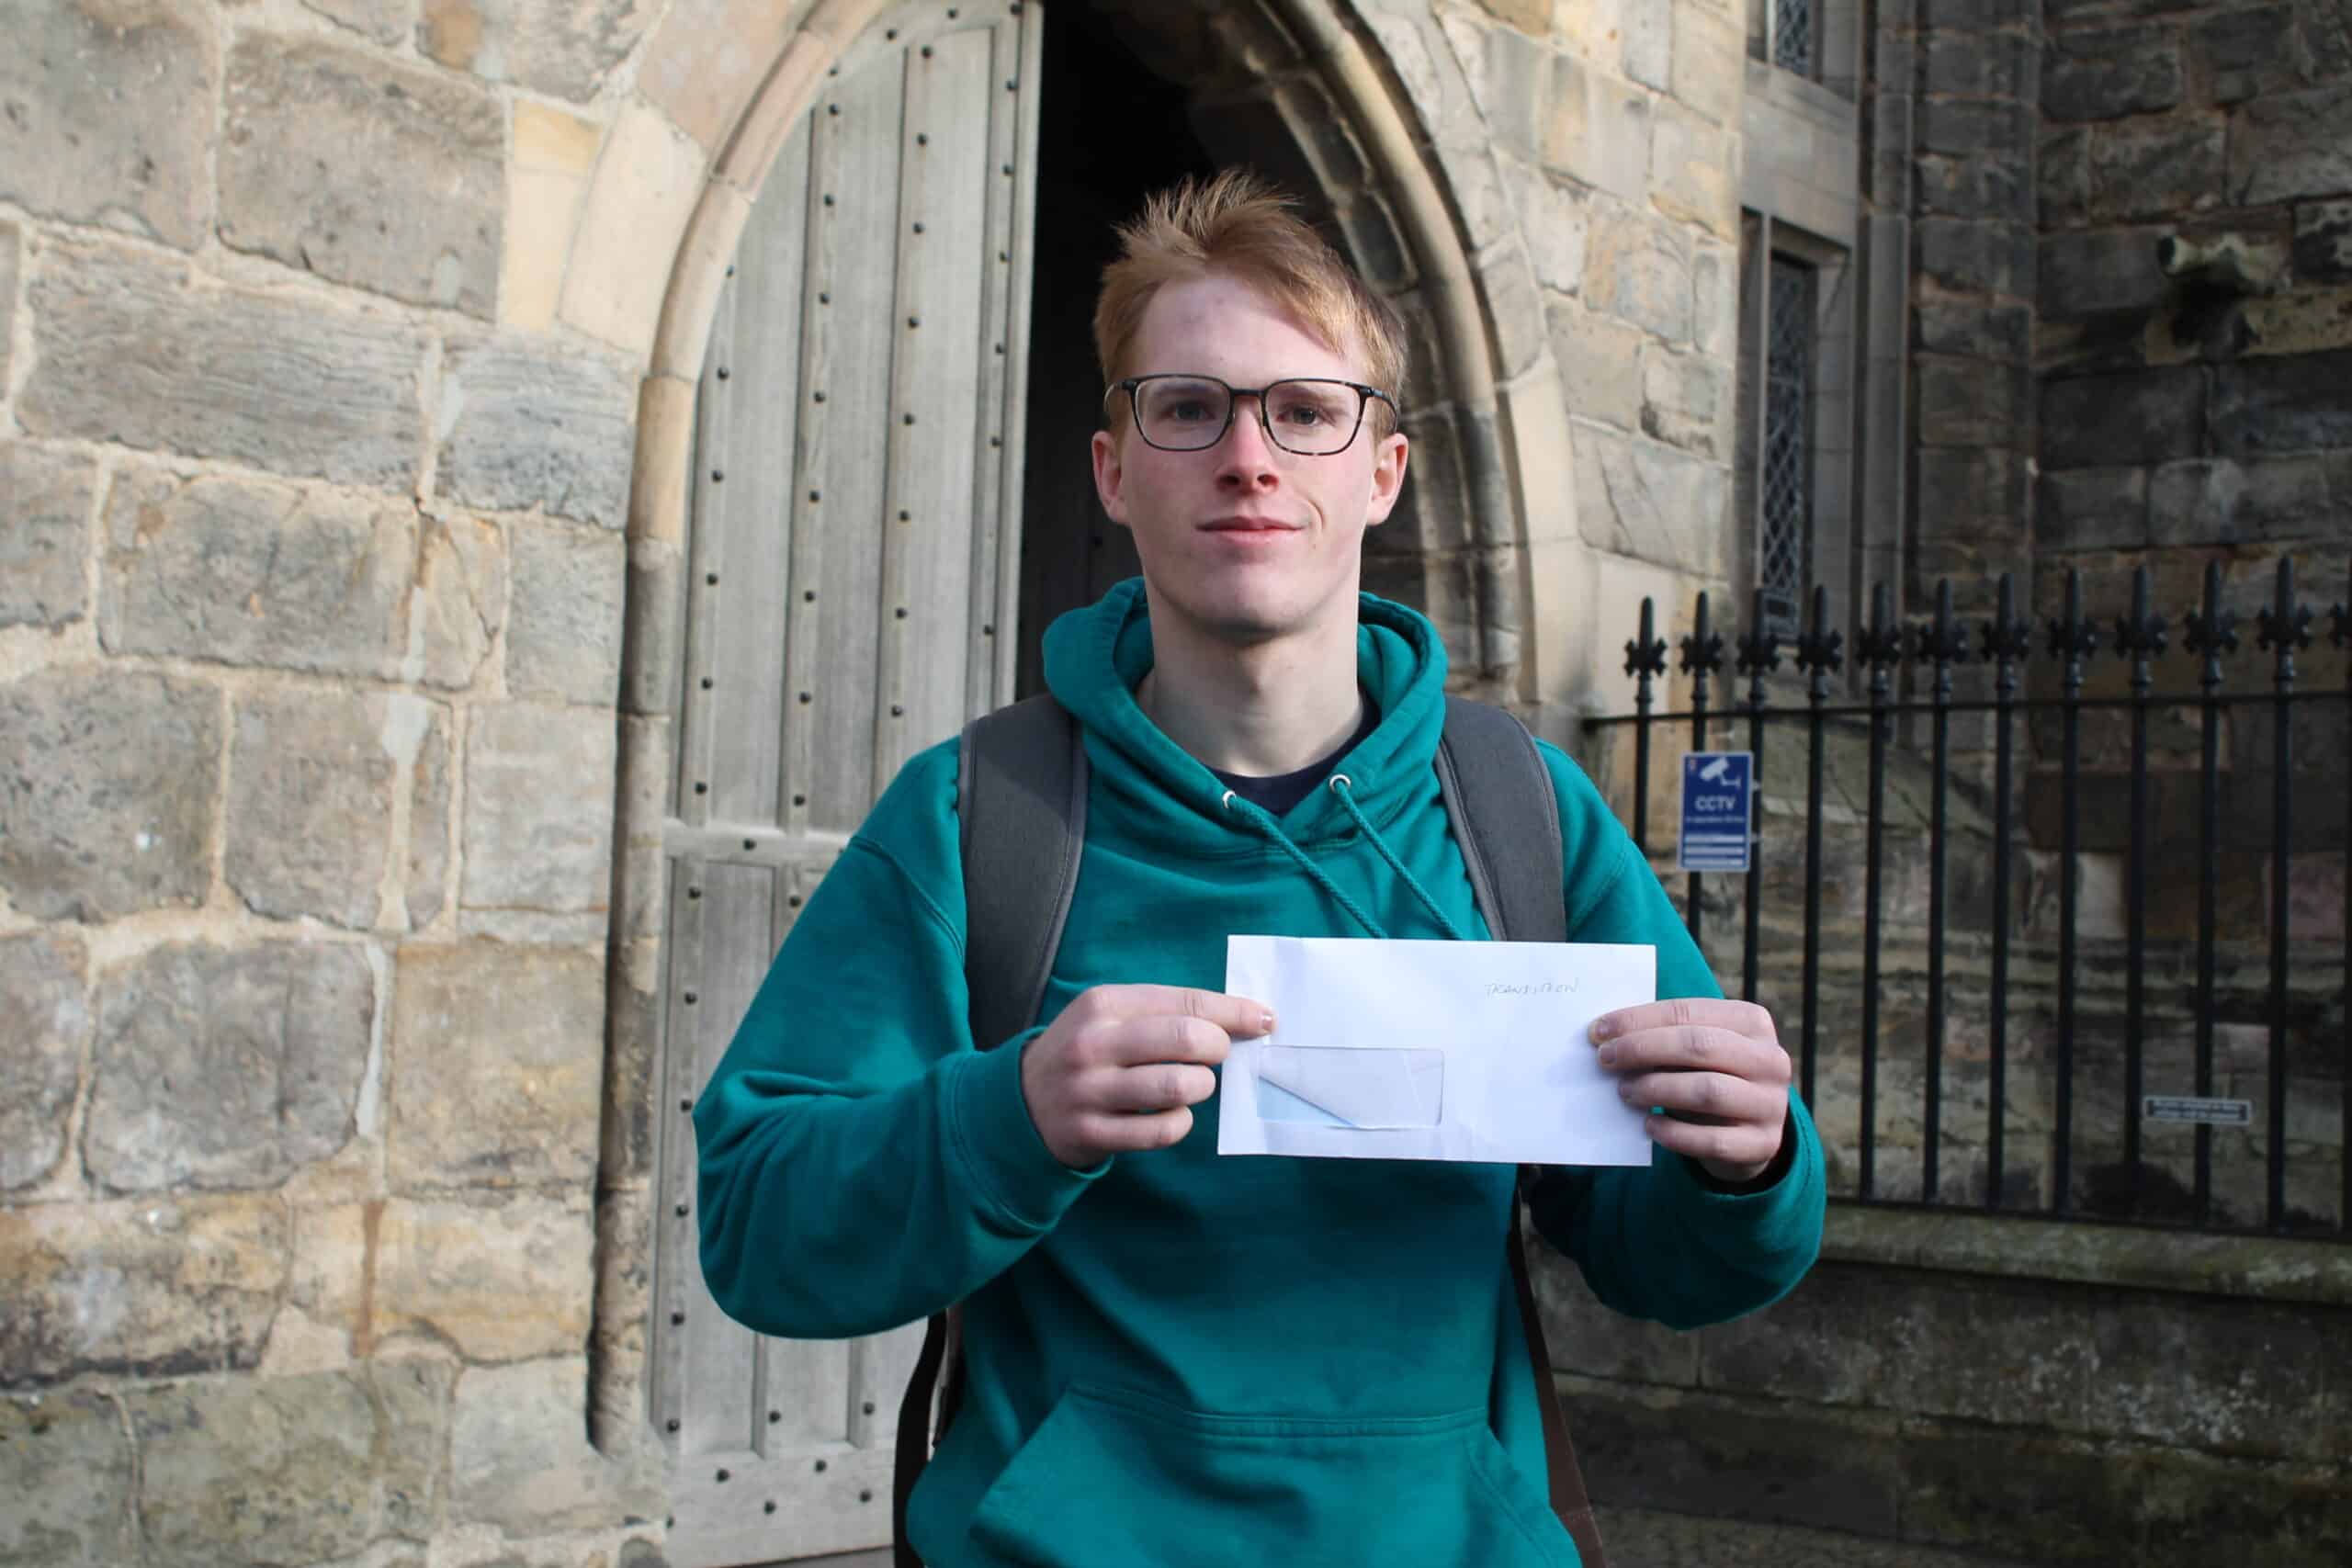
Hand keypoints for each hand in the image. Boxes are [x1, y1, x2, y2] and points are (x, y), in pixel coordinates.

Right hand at [1020, 985, 1272, 1167]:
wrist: (1022, 1102)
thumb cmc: (1087, 1052)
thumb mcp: (1111, 1017)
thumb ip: (1167, 1013)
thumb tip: (1244, 1017)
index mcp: (1103, 1004)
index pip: (1185, 1002)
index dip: (1233, 1012)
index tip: (1264, 1019)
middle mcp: (1093, 1044)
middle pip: (1185, 1039)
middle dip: (1218, 1047)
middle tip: (1217, 1055)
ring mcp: (1090, 1091)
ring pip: (1176, 1087)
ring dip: (1201, 1086)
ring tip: (1195, 1084)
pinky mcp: (1092, 1133)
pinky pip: (1160, 1131)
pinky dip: (1180, 1123)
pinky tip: (1174, 1115)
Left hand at [1590, 998, 1791, 1185]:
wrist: (1749, 1131)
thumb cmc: (1709, 1075)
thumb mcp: (1697, 1051)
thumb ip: (1664, 1038)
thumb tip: (1607, 1036)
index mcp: (1752, 1021)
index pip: (1688, 1012)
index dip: (1639, 1020)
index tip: (1599, 1031)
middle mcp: (1770, 1059)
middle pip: (1700, 1046)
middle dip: (1644, 1049)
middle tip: (1606, 1059)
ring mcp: (1771, 1104)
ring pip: (1708, 1091)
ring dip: (1657, 1089)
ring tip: (1625, 1091)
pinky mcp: (1763, 1144)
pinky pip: (1713, 1141)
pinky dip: (1675, 1133)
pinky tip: (1649, 1126)